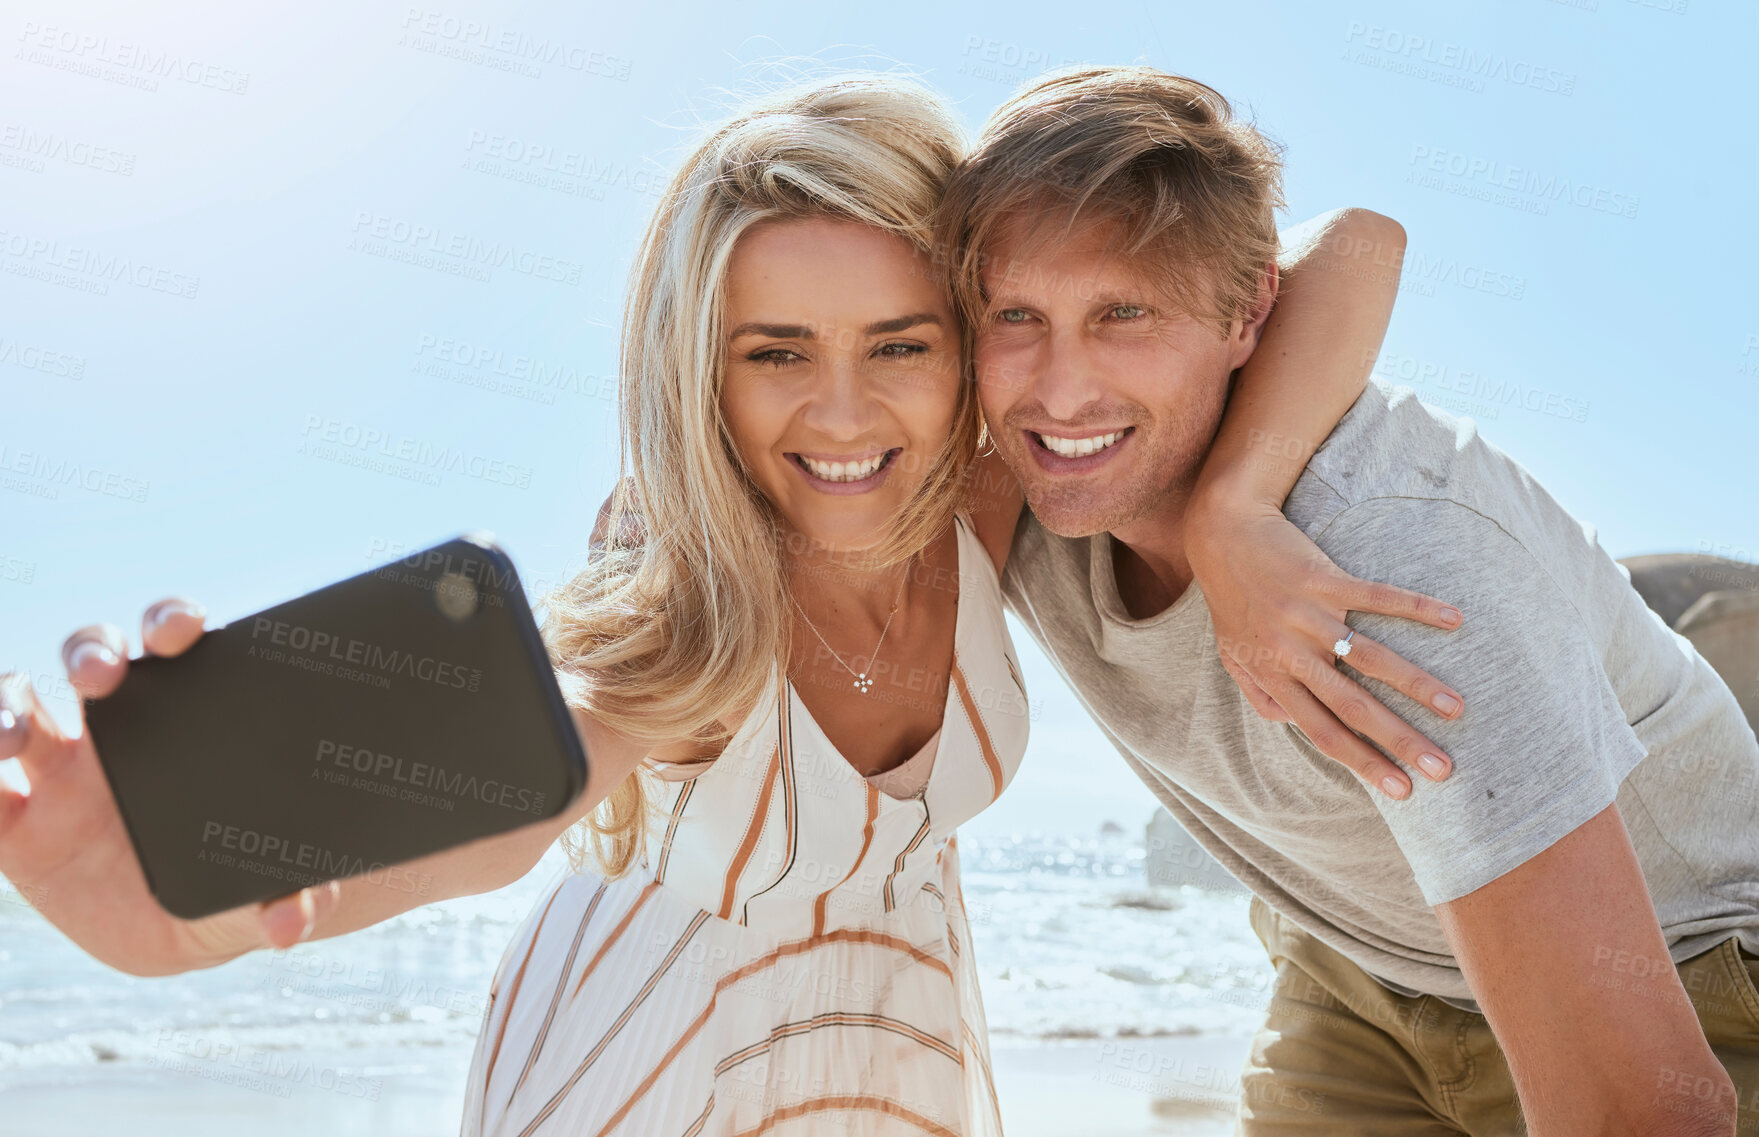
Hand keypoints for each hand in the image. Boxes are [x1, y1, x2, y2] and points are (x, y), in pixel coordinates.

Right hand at [0, 598, 340, 976]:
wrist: (182, 935)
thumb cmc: (231, 891)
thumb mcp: (259, 898)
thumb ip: (285, 904)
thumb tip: (294, 924)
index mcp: (185, 725)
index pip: (172, 651)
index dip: (169, 623)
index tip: (180, 630)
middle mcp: (115, 734)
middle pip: (91, 656)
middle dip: (91, 651)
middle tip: (102, 674)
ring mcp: (57, 775)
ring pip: (16, 705)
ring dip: (2, 706)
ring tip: (8, 738)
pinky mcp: (15, 830)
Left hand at [1187, 498, 1465, 799]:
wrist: (1222, 532)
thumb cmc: (1231, 597)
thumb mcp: (1233, 653)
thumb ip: (1261, 694)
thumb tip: (1291, 725)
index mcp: (1273, 676)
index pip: (1323, 732)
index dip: (1363, 763)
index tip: (1402, 791)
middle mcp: (1291, 652)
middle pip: (1352, 707)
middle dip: (1400, 741)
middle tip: (1443, 769)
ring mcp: (1308, 615)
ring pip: (1371, 658)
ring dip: (1417, 685)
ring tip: (1456, 708)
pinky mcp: (1323, 578)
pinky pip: (1377, 597)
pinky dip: (1416, 608)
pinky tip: (1453, 620)